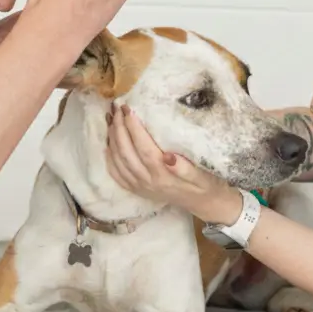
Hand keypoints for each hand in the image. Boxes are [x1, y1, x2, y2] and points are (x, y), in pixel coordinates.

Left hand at [104, 104, 240, 223]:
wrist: (202, 203)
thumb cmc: (204, 183)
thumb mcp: (202, 176)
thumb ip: (186, 168)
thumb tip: (169, 157)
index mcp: (163, 175)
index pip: (144, 148)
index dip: (134, 128)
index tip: (128, 109)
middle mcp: (148, 181)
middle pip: (126, 153)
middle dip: (119, 128)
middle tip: (117, 108)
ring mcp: (139, 186)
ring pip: (118, 161)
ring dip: (112, 139)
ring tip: (111, 118)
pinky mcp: (135, 189)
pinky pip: (116, 173)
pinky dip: (109, 156)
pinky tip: (109, 141)